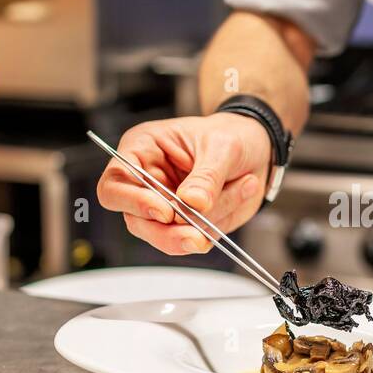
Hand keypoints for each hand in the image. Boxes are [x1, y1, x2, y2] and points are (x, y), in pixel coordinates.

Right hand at [96, 114, 270, 254]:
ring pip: (165, 236)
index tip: (166, 212)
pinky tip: (240, 194)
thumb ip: (207, 176)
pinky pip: (194, 238)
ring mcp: (165, 206)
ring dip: (202, 227)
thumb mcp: (223, 146)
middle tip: (198, 237)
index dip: (134, 202)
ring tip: (239, 191)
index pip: (115, 185)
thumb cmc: (231, 134)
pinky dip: (217, 228)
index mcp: (141, 151)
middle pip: (135, 220)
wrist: (257, 148)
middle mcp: (146, 182)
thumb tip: (192, 203)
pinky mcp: (186, 224)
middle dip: (168, 233)